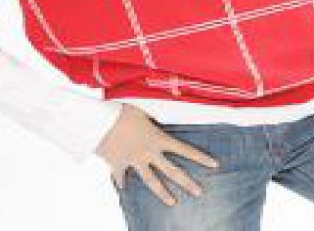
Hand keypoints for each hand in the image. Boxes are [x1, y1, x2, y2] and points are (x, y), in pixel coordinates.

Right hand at [94, 103, 220, 206]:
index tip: (214, 165)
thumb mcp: (141, 111)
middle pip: (172, 171)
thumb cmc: (122, 112)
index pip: (184, 149)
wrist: (100, 122)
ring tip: (173, 202)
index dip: (200, 157)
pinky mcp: (118, 165)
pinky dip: (121, 181)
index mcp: (158, 138)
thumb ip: (151, 119)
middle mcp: (149, 153)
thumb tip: (155, 120)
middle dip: (187, 183)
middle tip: (199, 192)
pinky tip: (124, 187)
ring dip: (163, 193)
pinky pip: (121, 176)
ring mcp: (134, 161)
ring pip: (152, 182)